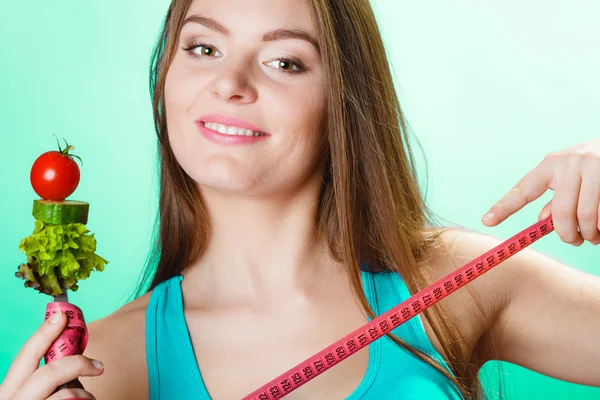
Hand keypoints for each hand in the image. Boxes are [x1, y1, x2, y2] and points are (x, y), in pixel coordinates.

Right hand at [0, 311, 103, 399]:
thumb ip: (44, 378)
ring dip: (83, 393)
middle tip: (99, 366)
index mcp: (9, 390)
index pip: (25, 356)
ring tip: (87, 397)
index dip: (44, 334)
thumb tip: (71, 358)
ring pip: (67, 394)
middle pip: (49, 374)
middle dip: (77, 365)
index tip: (61, 316)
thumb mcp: (33, 393)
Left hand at [481, 137, 599, 245]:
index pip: (523, 190)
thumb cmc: (591, 167)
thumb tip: (543, 221)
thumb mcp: (568, 177)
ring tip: (592, 237)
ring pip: (585, 217)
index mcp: (550, 164)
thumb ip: (555, 198)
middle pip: (560, 213)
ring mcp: (593, 167)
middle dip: (567, 235)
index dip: (504, 207)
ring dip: (589, 235)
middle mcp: (569, 163)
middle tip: (574, 241)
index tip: (486, 221)